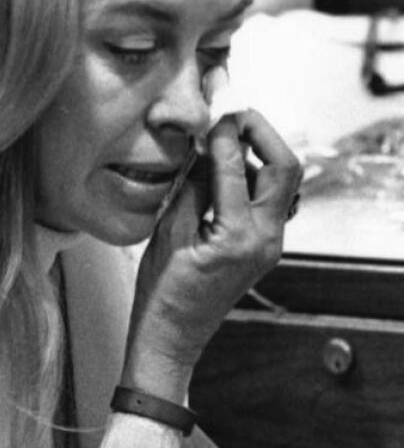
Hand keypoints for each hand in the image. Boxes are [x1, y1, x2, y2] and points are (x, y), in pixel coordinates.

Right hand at [123, 109, 301, 399]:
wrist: (172, 337)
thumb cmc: (162, 293)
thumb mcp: (169, 233)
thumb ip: (192, 187)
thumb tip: (204, 147)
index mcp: (237, 237)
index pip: (238, 167)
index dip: (226, 132)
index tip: (214, 110)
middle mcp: (265, 240)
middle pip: (285, 168)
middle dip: (263, 135)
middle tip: (234, 117)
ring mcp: (270, 246)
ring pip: (284, 184)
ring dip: (261, 156)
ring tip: (226, 143)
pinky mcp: (264, 248)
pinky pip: (272, 203)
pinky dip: (256, 179)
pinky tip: (227, 174)